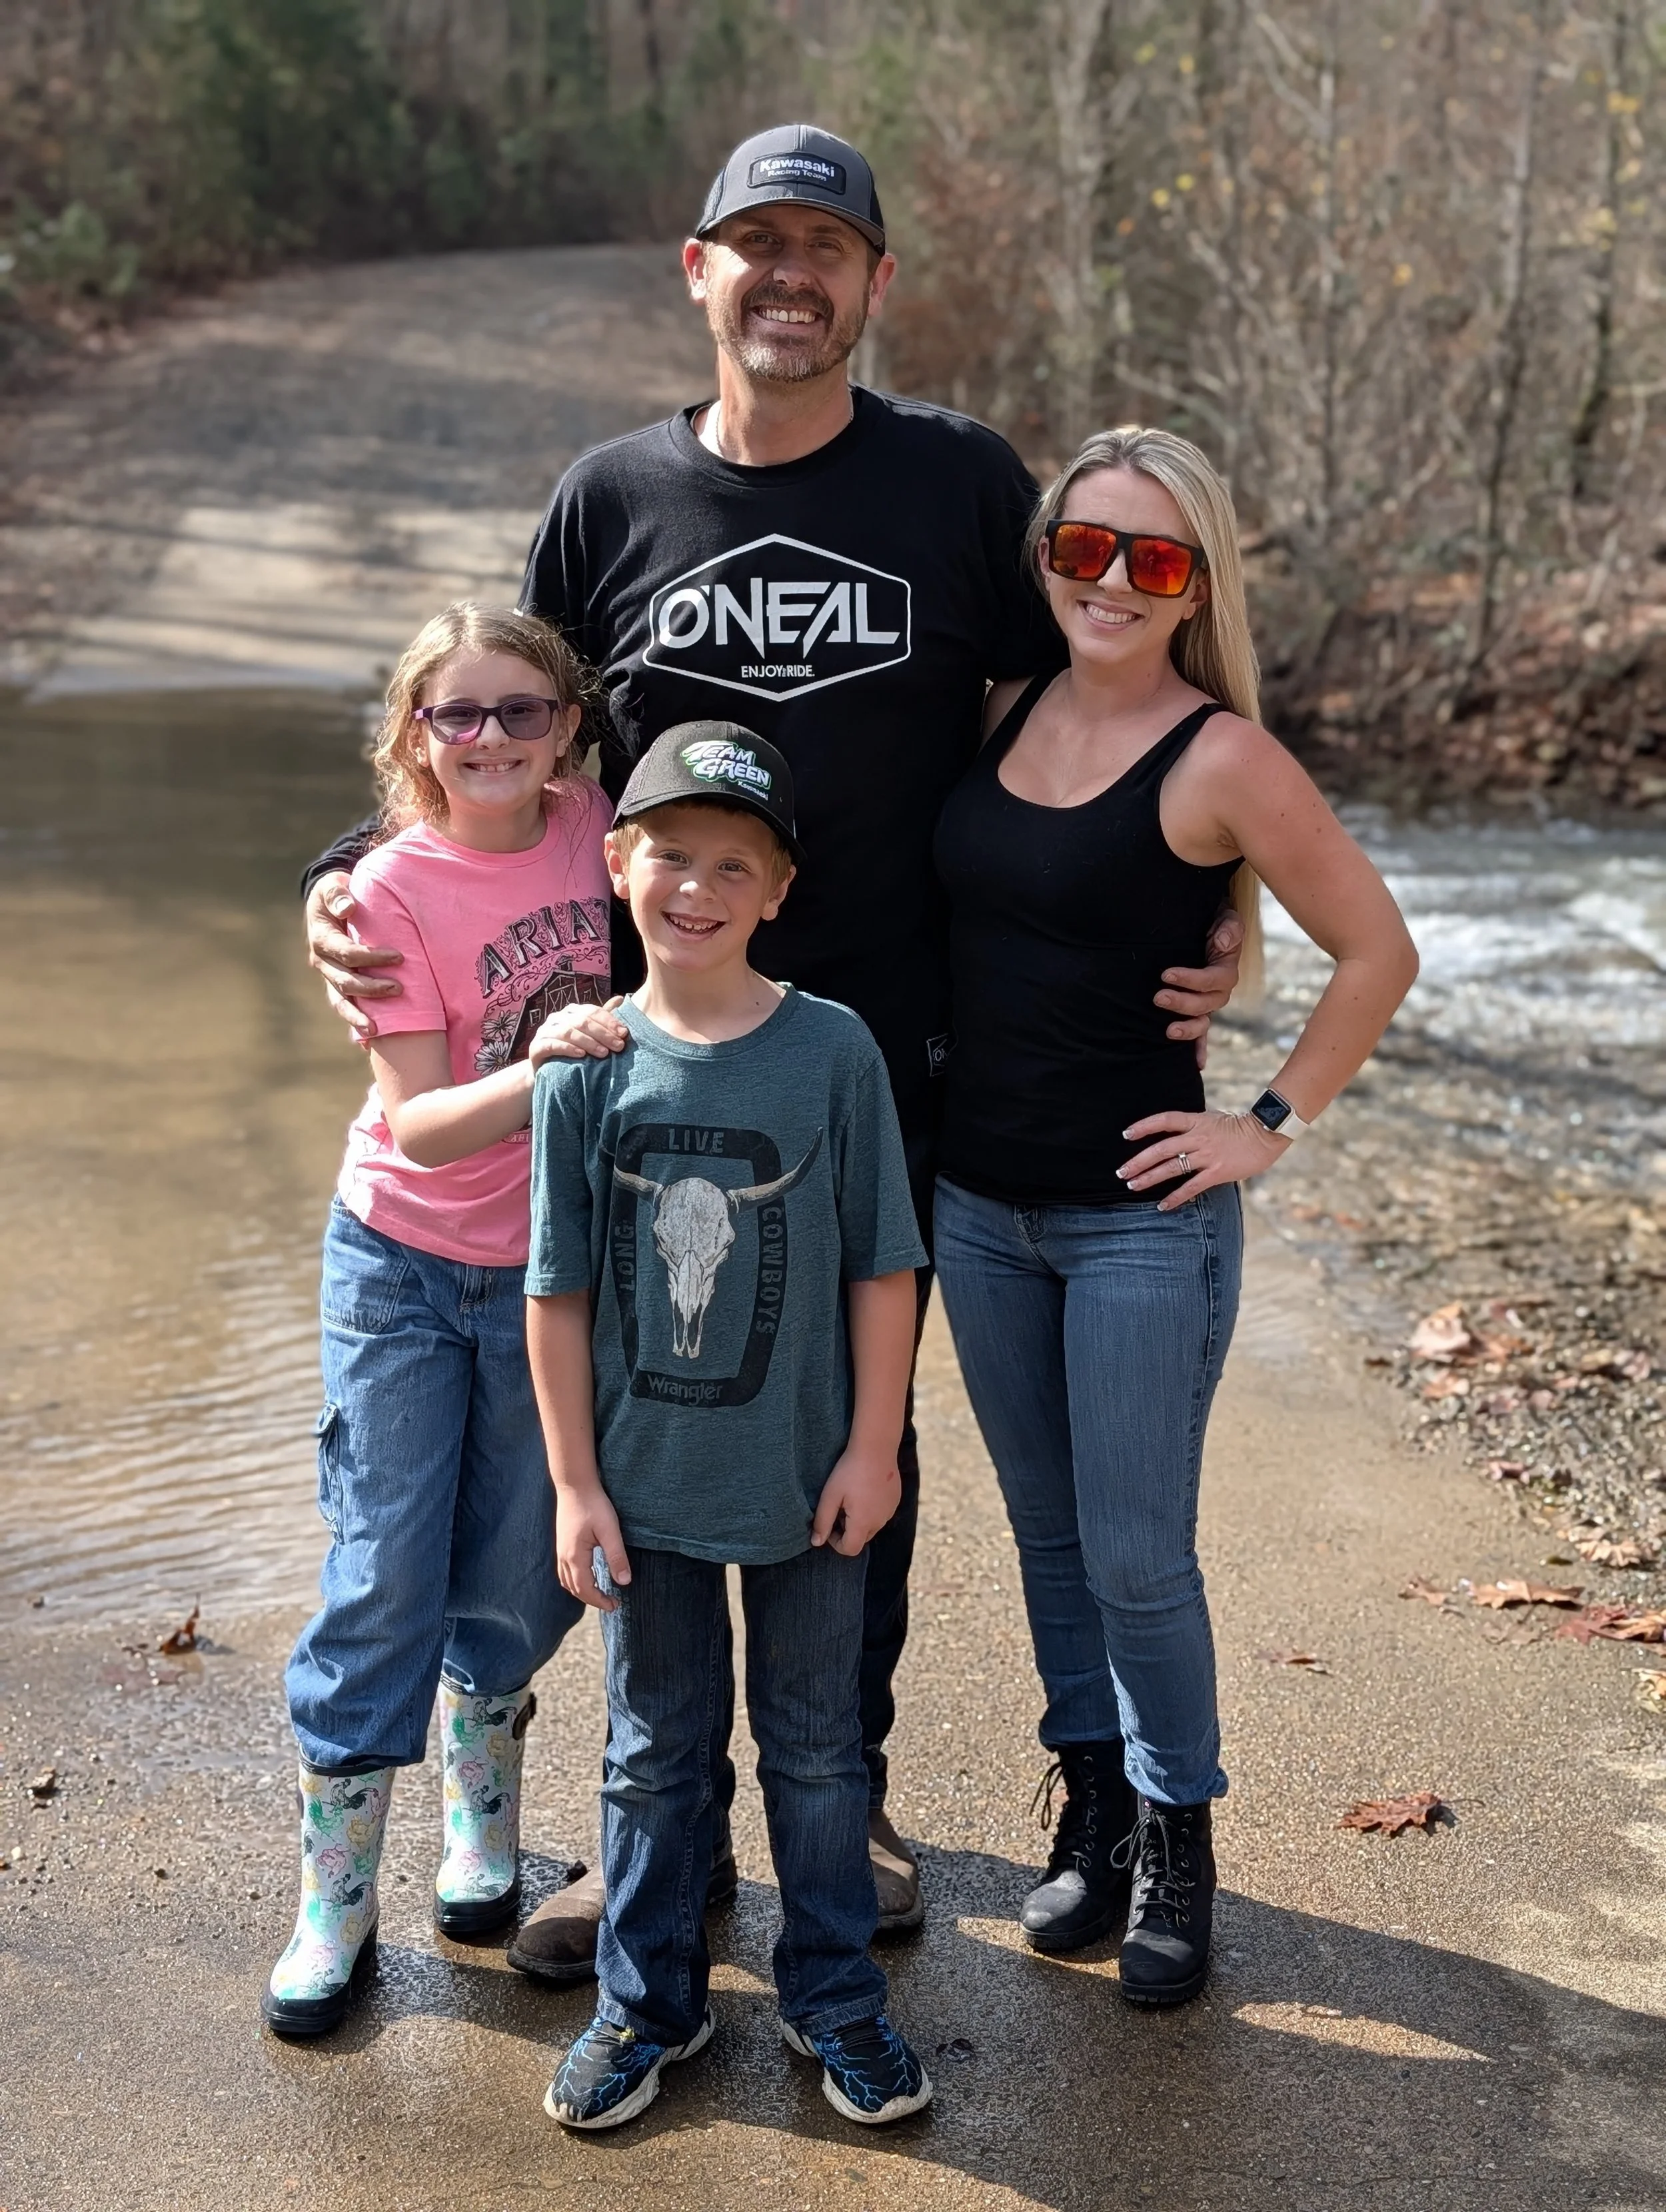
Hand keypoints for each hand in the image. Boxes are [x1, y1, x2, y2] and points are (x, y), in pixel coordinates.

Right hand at [305, 874, 403, 1040]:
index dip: (371, 957)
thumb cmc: (335, 893)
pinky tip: (369, 1040)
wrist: (329, 902)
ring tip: (376, 1029)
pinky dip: (354, 1022)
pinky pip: (344, 1005)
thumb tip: (347, 907)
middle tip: (400, 989)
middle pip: (346, 981)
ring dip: (358, 1015)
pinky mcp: (337, 983)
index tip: (399, 957)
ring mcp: (328, 976)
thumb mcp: (333, 886)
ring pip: (341, 1000)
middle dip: (372, 988)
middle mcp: (322, 962)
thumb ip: (338, 894)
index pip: (347, 953)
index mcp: (322, 940)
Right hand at [529, 995, 629, 1066]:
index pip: (592, 1011)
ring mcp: (544, 1031)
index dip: (609, 1021)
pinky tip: (581, 1055)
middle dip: (603, 1033)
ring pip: (568, 1032)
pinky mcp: (536, 1047)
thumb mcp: (589, 1034)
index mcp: (570, 1012)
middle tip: (618, 1046)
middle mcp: (557, 1018)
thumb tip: (620, 999)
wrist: (545, 1073)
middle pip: (582, 1021)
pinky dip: (568, 1048)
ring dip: (588, 1042)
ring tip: (604, 1053)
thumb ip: (602, 1018)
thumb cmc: (571, 1051)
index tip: (624, 1033)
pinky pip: (552, 1044)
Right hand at [555, 1482, 630, 1610]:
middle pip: (574, 1588)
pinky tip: (586, 1575)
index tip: (615, 1605)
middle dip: (592, 1599)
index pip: (585, 1589)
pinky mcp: (562, 1543)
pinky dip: (575, 1580)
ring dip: (581, 1591)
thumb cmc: (593, 1505)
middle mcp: (564, 1557)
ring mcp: (560, 1550)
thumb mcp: (609, 1530)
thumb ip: (617, 1556)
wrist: (574, 1484)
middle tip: (611, 1603)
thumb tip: (624, 1582)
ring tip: (598, 1593)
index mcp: (575, 1556)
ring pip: (567, 1581)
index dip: (600, 1601)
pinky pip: (565, 1571)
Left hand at [811, 1443, 901, 1555]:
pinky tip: (863, 1490)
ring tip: (850, 1497)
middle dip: (847, 1530)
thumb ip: (822, 1521)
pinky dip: (870, 1510)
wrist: (876, 1447)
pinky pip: (881, 1514)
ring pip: (871, 1526)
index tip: (829, 1524)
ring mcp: (890, 1511)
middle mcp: (880, 1521)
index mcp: (863, 1522)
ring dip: (859, 1520)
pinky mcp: (895, 1500)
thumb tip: (816, 1543)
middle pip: (861, 1539)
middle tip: (837, 1508)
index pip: (850, 1549)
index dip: (835, 1542)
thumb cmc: (849, 1470)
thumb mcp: (830, 1495)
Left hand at [1118, 1106, 1287, 1210]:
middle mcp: (1198, 1138)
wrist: (1265, 1135)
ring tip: (1133, 1185)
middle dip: (1139, 1161)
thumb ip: (1192, 1125)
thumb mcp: (1212, 1118)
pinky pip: (1191, 1187)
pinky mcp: (1217, 1172)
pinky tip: (1162, 1205)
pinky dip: (1175, 1197)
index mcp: (1196, 1121)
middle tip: (1121, 1172)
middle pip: (1162, 1149)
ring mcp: (1207, 1156)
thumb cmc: (1239, 1126)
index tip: (1126, 1135)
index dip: (1144, 1126)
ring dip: (1150, 1178)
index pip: (1164, 1120)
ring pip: (1172, 1167)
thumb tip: (1175, 1129)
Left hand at [1155, 906, 1244, 1070]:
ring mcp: (1209, 1003)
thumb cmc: (1216, 923)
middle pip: (1207, 1005)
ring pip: (1204, 1022)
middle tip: (1158, 998)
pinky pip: (1202, 1033)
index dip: (1191, 980)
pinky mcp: (1198, 1010)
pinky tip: (1197, 1065)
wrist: (1206, 927)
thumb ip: (1229, 928)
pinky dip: (1200, 1048)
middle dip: (1182, 1003)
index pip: (1212, 980)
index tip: (1166, 974)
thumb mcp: (1226, 918)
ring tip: (1167, 1031)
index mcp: (1226, 971)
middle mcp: (1219, 992)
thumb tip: (1223, 942)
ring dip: (1188, 1029)